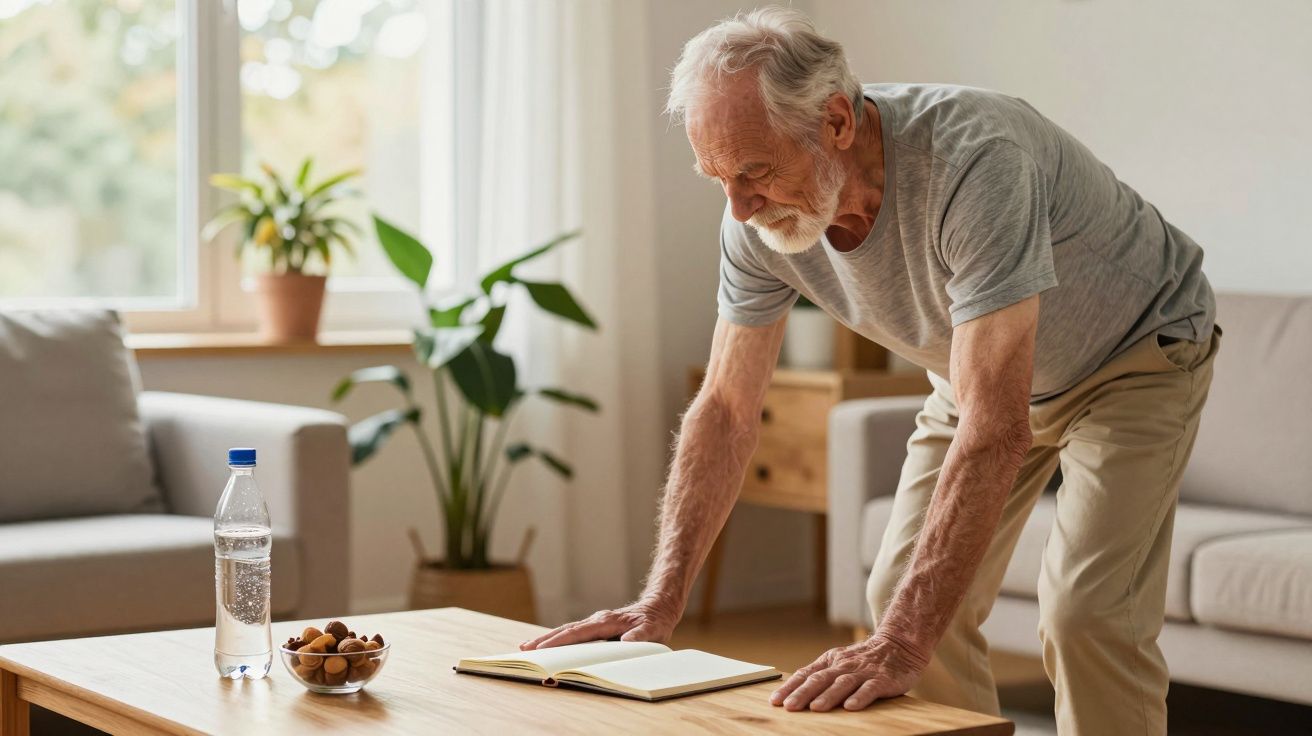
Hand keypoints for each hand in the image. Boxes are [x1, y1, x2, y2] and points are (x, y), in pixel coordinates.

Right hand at [519, 597, 679, 649]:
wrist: (659, 608)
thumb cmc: (655, 621)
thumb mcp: (653, 630)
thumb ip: (641, 636)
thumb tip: (627, 641)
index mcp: (606, 621)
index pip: (577, 633)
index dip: (560, 641)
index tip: (543, 649)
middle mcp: (597, 620)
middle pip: (566, 630)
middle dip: (545, 640)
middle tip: (525, 650)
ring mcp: (596, 623)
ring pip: (567, 631)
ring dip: (548, 639)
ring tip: (528, 648)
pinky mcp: (597, 627)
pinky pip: (574, 634)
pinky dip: (560, 639)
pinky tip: (549, 646)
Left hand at [770, 634, 928, 711]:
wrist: (899, 644)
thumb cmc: (864, 659)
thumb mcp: (839, 662)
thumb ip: (821, 675)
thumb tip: (794, 692)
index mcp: (830, 662)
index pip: (806, 674)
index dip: (790, 688)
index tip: (775, 700)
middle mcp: (843, 665)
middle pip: (819, 679)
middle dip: (802, 694)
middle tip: (788, 707)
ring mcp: (862, 672)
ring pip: (842, 683)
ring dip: (828, 696)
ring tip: (815, 708)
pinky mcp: (882, 679)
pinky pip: (870, 688)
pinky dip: (860, 697)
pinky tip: (851, 707)